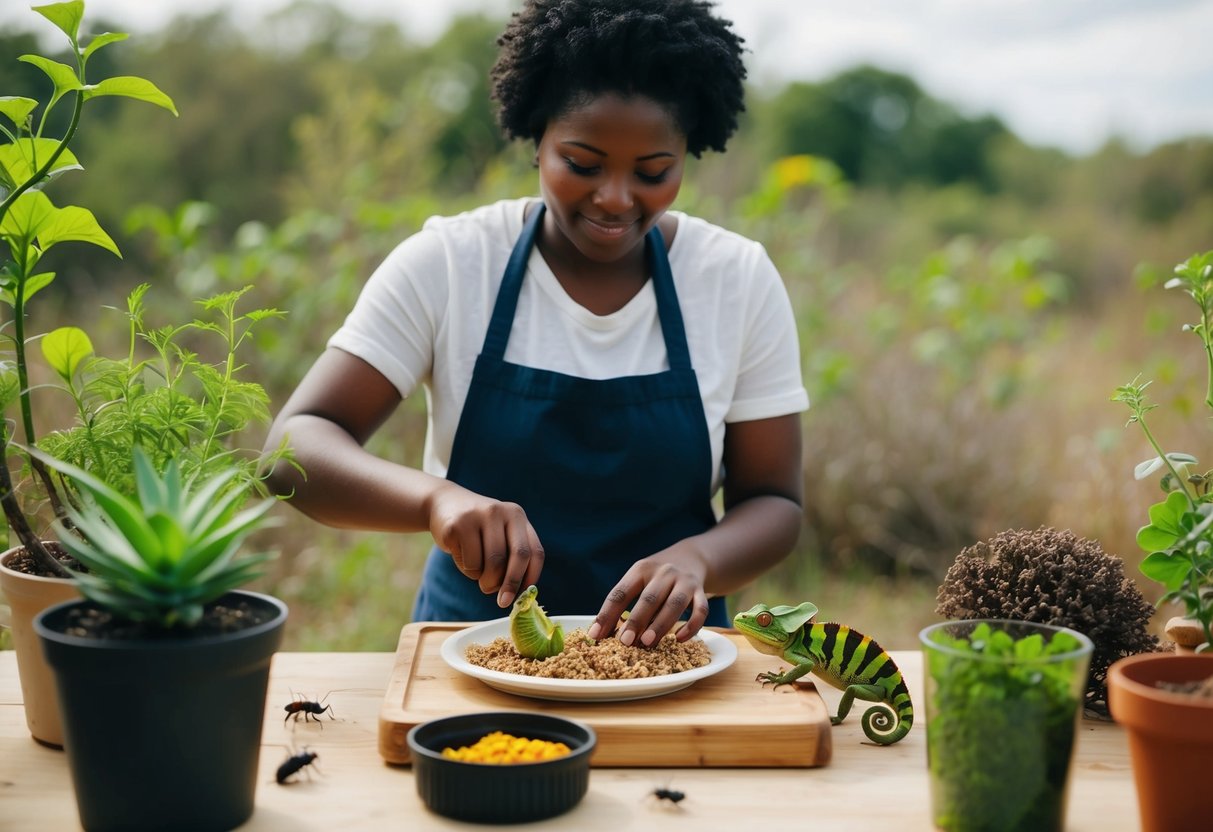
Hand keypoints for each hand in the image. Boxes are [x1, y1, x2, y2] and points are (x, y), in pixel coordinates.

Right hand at [427, 482, 543, 606]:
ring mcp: (478, 516)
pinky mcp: (456, 526)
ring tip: (478, 573)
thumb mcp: (499, 533)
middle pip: (516, 556)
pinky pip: (469, 563)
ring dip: (485, 580)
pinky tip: (462, 555)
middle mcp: (500, 512)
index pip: (534, 551)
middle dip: (511, 584)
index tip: (523, 597)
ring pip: (492, 564)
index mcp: (516, 515)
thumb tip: (518, 593)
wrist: (444, 503)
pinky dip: (467, 570)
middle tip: (502, 602)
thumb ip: (511, 556)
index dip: (531, 577)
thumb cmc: (477, 529)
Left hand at [588, 546, 710, 646]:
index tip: (595, 635)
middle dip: (636, 620)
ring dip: (661, 624)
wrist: (691, 557)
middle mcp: (664, 572)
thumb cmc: (656, 577)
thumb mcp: (639, 580)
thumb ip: (625, 602)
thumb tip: (603, 634)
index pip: (621, 592)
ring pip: (675, 604)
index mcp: (641, 569)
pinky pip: (701, 610)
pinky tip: (680, 639)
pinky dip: (692, 626)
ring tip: (648, 642)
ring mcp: (684, 581)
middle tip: (625, 641)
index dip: (607, 614)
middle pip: (649, 598)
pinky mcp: (701, 591)